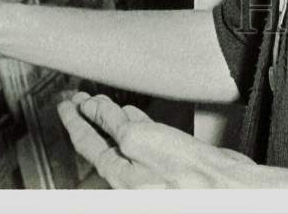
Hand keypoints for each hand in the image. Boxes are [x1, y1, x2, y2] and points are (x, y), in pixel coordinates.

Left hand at [57, 92, 261, 188]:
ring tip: (96, 104)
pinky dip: (132, 125)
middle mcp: (128, 174)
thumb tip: (93, 110)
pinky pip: (140, 141)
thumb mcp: (138, 140)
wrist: (223, 186)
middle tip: (74, 101)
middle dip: (86, 118)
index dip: (73, 119)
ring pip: (119, 140)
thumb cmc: (186, 173)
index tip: (65, 104)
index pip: (85, 141)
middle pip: (99, 141)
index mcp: (116, 172)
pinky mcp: (167, 162)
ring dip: (107, 119)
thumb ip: (113, 124)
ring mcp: (146, 169)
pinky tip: (131, 115)